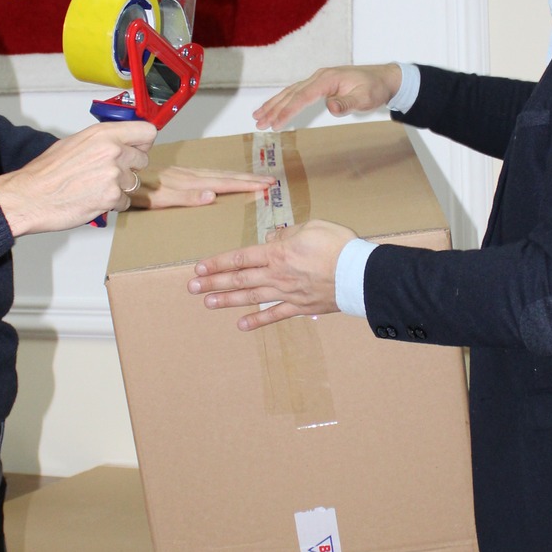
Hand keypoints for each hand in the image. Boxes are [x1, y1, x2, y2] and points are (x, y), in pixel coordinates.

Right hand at [0, 121, 154, 235]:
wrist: (30, 197)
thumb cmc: (46, 172)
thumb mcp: (74, 142)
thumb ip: (102, 140)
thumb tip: (120, 141)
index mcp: (103, 134)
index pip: (147, 132)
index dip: (143, 142)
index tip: (137, 148)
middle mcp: (112, 151)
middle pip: (143, 159)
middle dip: (130, 168)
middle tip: (108, 174)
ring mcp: (114, 175)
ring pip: (133, 183)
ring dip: (119, 188)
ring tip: (94, 188)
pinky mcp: (111, 197)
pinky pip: (125, 202)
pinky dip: (112, 204)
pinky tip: (93, 199)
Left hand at [130, 165, 271, 210]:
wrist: (119, 177)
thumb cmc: (137, 192)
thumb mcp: (160, 199)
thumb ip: (186, 197)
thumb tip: (212, 195)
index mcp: (190, 183)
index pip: (225, 184)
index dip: (246, 185)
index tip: (265, 186)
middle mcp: (189, 176)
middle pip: (226, 176)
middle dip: (249, 179)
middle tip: (270, 180)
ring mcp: (184, 174)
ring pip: (218, 174)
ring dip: (238, 176)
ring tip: (255, 178)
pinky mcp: (178, 174)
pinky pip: (208, 174)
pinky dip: (222, 176)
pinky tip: (223, 179)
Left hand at [188, 219, 353, 329]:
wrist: (359, 273)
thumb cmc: (338, 245)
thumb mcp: (312, 226)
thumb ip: (287, 233)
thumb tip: (271, 239)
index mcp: (278, 253)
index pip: (240, 257)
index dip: (218, 263)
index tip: (200, 267)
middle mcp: (276, 275)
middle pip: (239, 279)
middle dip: (213, 282)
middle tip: (192, 287)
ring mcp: (287, 293)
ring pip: (250, 297)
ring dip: (227, 301)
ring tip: (207, 303)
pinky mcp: (300, 307)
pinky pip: (274, 315)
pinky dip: (257, 321)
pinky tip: (241, 325)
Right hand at [252, 63, 401, 131]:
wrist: (383, 78)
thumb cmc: (374, 88)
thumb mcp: (365, 97)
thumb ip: (347, 103)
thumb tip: (331, 106)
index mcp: (327, 79)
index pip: (302, 97)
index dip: (287, 111)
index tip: (275, 124)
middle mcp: (319, 77)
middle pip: (291, 93)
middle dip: (273, 108)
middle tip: (258, 122)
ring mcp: (318, 79)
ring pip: (291, 92)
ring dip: (274, 104)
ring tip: (258, 116)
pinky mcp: (320, 84)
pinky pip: (297, 92)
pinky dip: (284, 100)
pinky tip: (276, 107)